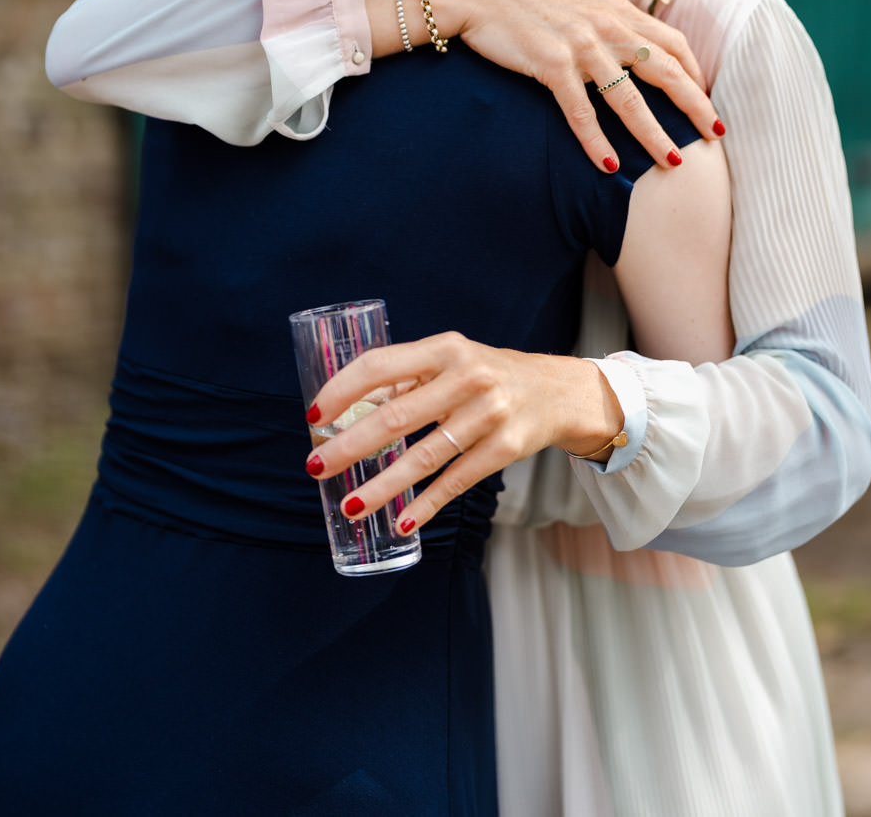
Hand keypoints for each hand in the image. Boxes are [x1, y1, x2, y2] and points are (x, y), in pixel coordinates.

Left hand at [303, 333, 622, 534]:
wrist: (556, 390)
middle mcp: (467, 377)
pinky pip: (455, 482)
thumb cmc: (488, 374)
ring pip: (423, 457)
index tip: (314, 416)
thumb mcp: (450, 360)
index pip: (380, 365)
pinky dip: (425, 505)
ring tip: (349, 504)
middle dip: (349, 446)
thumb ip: (407, 378)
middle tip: (316, 466)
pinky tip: (401, 521)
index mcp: (445, 348)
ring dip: (381, 485)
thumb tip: (347, 410)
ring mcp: (488, 414)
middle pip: (395, 417)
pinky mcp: (505, 448)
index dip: (342, 391)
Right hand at [433, 0, 721, 171]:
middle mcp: (607, 26)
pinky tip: (607, 166)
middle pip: (666, 72)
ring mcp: (580, 45)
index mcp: (616, 9)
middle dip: (695, 106)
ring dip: (654, 134)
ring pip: (629, 99)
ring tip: (672, 162)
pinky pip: (580, 111)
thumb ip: (606, 11)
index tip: (705, 101)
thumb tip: (625, 22)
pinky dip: (595, 141)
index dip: (695, 74)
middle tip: (714, 136)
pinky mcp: (551, 65)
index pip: (672, 43)